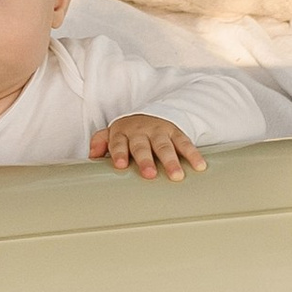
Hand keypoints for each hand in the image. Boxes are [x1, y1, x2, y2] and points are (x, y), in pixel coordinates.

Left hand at [90, 112, 207, 179]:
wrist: (150, 115)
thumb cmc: (128, 133)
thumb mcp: (112, 134)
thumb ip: (100, 142)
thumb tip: (92, 156)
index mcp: (122, 132)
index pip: (118, 142)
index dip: (119, 153)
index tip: (120, 165)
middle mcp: (141, 131)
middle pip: (143, 146)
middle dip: (146, 160)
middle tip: (149, 174)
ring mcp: (159, 131)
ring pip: (165, 146)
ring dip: (171, 160)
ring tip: (177, 176)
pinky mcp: (176, 132)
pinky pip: (185, 143)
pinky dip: (193, 154)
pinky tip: (199, 166)